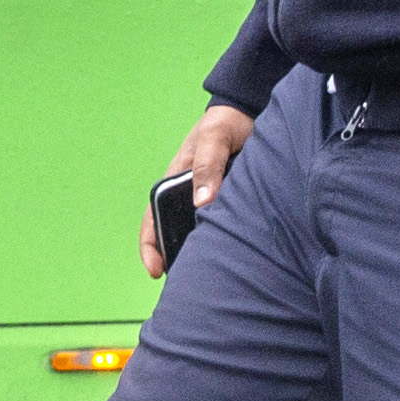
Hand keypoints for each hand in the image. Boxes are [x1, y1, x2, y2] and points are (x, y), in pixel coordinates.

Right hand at [152, 103, 256, 280]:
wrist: (249, 114)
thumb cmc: (225, 123)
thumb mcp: (214, 138)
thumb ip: (208, 165)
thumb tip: (201, 201)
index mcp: (172, 183)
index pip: (151, 222)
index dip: (150, 248)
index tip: (155, 270)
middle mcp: (187, 198)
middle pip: (174, 237)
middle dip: (176, 261)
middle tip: (189, 286)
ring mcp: (207, 203)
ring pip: (198, 236)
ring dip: (201, 254)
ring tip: (212, 279)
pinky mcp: (229, 205)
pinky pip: (221, 229)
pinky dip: (223, 245)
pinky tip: (237, 260)